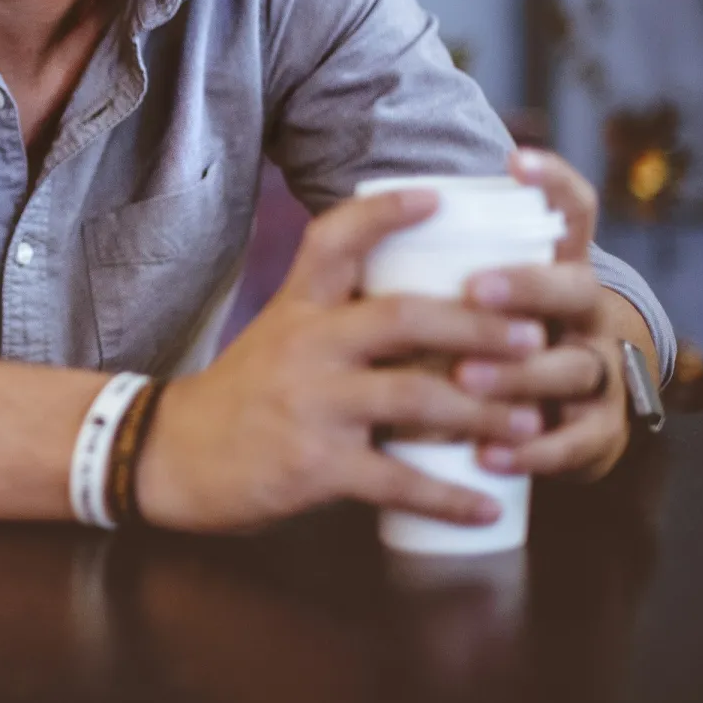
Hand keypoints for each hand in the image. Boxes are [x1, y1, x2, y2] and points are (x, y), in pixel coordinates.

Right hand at [135, 188, 549, 533]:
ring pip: (415, 397)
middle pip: (403, 318)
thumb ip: (338, 318)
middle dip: (478, 326)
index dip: (385, 212)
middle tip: (533, 338)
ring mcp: (311, 404)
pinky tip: (484, 506)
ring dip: (484, 412)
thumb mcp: (278, 335)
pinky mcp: (314, 464)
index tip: (438, 195)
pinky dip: (448, 496)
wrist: (169, 455)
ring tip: (532, 423)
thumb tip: (428, 310)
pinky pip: (396, 479)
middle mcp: (306, 345)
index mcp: (299, 308)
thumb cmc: (239, 396)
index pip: (336, 239)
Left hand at [456, 150, 634, 481]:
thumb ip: (437, 267)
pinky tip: (492, 455)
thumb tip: (363, 213)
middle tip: (475, 288)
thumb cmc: (486, 348)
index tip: (515, 160)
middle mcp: (585, 314)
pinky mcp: (597, 433)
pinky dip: (533, 450)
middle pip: (574, 287)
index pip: (572, 213)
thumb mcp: (469, 304)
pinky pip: (575, 442)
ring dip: (519, 373)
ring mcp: (597, 372)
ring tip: (468, 378)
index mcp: (555, 271)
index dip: (554, 182)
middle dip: (526, 285)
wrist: (553, 425)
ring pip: (572, 367)